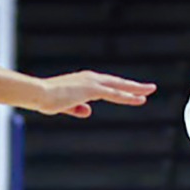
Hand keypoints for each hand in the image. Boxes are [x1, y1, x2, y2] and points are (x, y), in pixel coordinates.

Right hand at [29, 71, 155, 117]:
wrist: (38, 94)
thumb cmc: (46, 99)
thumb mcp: (64, 105)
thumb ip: (76, 108)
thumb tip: (88, 111)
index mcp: (84, 81)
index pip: (107, 85)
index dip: (121, 88)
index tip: (132, 92)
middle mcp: (90, 78)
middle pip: (117, 82)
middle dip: (133, 85)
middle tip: (150, 88)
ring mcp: (92, 82)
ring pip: (119, 86)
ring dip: (135, 89)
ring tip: (150, 90)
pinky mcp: (92, 89)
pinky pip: (114, 93)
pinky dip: (127, 96)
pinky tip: (139, 99)